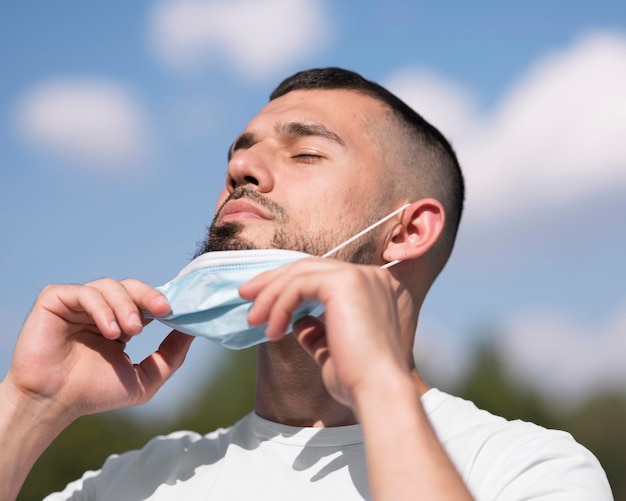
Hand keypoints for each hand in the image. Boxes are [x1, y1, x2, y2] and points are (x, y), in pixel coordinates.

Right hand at [5, 278, 192, 422]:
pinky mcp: (55, 300)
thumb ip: (170, 356)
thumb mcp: (144, 378)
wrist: (53, 404)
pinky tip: (110, 331)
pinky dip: (101, 308)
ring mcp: (77, 303)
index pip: (144, 300)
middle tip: (163, 311)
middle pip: (130, 287)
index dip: (161, 301)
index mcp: (118, 322)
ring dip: (126, 305)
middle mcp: (99, 309)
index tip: (177, 311)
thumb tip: (193, 331)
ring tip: (131, 331)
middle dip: (149, 297)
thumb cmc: (93, 394)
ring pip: (109, 286)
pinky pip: (84, 292)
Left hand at [240, 258, 410, 412]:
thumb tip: (297, 321)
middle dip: (273, 281)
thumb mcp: (332, 350)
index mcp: (372, 287)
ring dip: (271, 296)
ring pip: (300, 273)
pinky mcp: (344, 282)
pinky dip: (280, 305)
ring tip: (253, 320)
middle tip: (245, 296)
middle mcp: (369, 275)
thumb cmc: (359, 380)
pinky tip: (272, 330)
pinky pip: (299, 285)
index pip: (322, 275)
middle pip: (309, 267)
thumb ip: (317, 332)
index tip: (261, 300)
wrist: (377, 392)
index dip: (289, 284)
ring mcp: (359, 276)